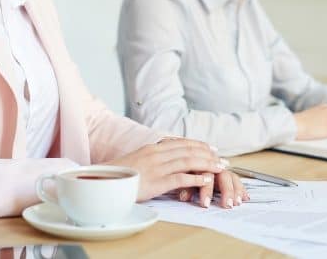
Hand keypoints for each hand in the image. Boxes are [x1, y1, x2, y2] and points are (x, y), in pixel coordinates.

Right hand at [106, 138, 226, 200]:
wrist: (104, 183)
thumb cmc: (120, 174)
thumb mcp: (138, 159)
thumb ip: (154, 156)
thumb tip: (168, 156)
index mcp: (152, 148)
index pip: (181, 143)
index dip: (198, 145)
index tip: (211, 148)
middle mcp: (156, 154)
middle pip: (188, 150)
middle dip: (208, 154)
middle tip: (221, 158)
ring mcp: (156, 167)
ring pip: (188, 161)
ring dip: (207, 164)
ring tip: (220, 167)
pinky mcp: (156, 182)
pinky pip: (180, 178)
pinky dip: (196, 178)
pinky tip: (206, 179)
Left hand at [178, 169, 248, 208]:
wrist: (184, 163)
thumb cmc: (183, 174)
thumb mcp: (181, 181)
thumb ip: (184, 187)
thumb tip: (184, 196)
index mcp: (199, 165)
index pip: (205, 175)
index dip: (206, 190)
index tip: (205, 203)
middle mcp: (211, 166)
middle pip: (222, 175)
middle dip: (226, 190)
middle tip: (227, 204)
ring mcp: (219, 169)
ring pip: (230, 176)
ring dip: (235, 190)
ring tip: (238, 202)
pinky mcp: (226, 174)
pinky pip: (235, 179)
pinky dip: (241, 188)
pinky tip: (246, 197)